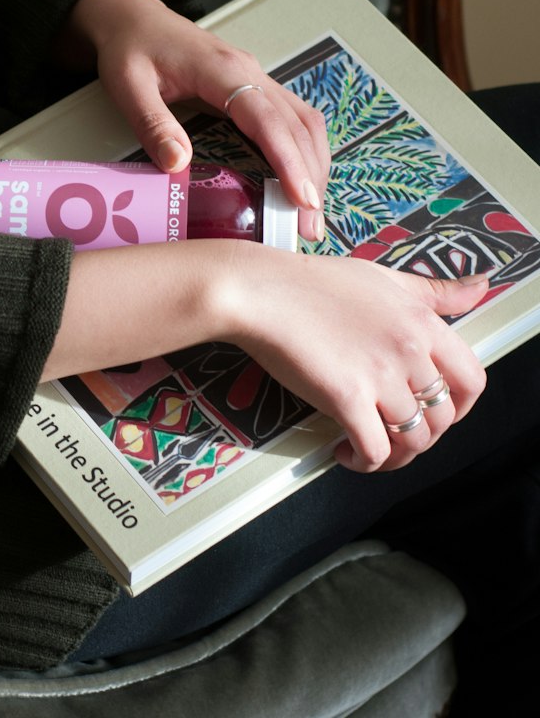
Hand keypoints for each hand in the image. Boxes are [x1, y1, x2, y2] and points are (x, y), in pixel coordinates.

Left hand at [61, 0, 328, 239]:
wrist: (131, 19)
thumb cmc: (129, 49)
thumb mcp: (128, 86)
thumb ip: (153, 124)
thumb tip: (179, 164)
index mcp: (222, 70)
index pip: (267, 119)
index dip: (289, 160)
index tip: (301, 199)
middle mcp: (250, 72)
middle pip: (298, 126)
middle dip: (310, 177)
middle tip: (310, 228)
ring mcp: (257, 79)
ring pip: (304, 124)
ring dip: (314, 168)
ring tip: (310, 216)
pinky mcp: (254, 89)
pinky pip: (293, 121)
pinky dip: (305, 154)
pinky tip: (301, 184)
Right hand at [216, 248, 489, 471]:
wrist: (260, 291)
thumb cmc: (310, 282)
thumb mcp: (381, 276)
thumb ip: (432, 289)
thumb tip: (480, 287)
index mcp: (423, 321)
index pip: (470, 380)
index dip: (459, 407)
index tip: (435, 412)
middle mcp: (410, 351)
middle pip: (441, 417)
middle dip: (421, 435)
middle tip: (392, 432)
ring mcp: (379, 376)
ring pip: (411, 439)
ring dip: (393, 454)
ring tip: (366, 447)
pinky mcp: (346, 397)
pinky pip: (373, 449)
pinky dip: (364, 462)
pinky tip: (345, 454)